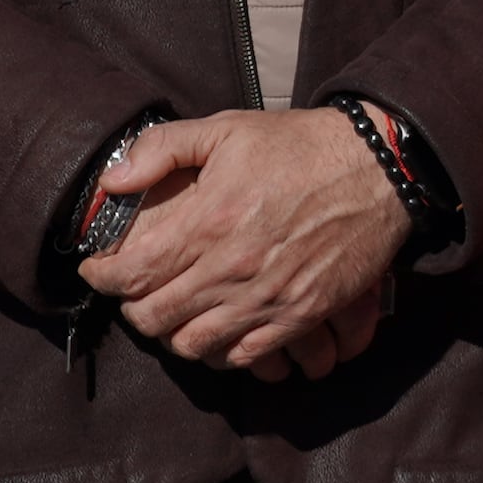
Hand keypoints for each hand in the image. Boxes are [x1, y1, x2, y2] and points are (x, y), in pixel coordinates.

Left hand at [81, 106, 411, 379]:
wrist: (383, 166)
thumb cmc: (302, 145)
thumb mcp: (228, 128)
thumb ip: (161, 148)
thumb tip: (112, 182)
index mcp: (210, 220)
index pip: (131, 273)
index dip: (102, 278)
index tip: (98, 270)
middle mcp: (233, 265)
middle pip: (154, 317)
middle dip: (134, 308)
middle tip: (138, 292)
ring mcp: (269, 295)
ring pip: (193, 344)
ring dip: (174, 333)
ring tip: (178, 313)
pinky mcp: (303, 312)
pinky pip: (245, 355)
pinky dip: (223, 350)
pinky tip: (220, 327)